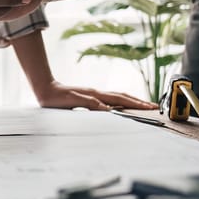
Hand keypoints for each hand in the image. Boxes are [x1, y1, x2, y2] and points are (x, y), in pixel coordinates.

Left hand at [35, 80, 157, 110]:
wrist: (45, 90)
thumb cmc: (56, 98)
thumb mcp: (72, 102)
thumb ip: (89, 104)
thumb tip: (108, 109)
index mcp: (95, 95)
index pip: (120, 99)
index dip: (135, 104)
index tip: (149, 107)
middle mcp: (97, 93)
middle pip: (122, 96)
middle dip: (138, 101)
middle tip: (153, 107)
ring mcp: (94, 94)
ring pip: (117, 96)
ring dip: (131, 101)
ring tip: (143, 105)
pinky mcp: (90, 96)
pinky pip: (110, 99)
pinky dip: (121, 102)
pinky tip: (122, 106)